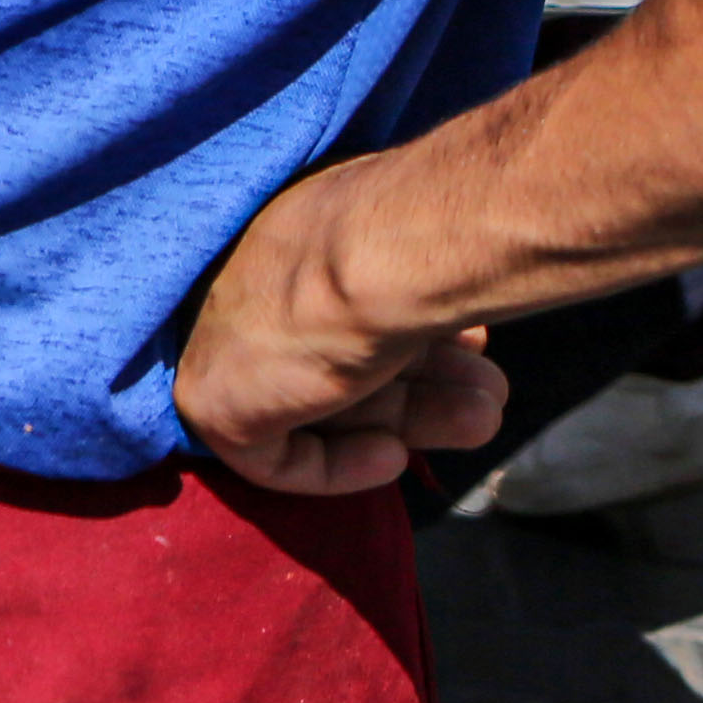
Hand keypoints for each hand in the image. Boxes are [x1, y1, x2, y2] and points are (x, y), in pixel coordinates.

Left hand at [177, 169, 506, 493]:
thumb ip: (428, 278)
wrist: (377, 257)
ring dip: (407, 418)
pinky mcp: (213, 403)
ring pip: (323, 401)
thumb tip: (463, 307)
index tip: (472, 340)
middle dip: (425, 381)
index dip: (416, 335)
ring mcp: (227, 343)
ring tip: (479, 419)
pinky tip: (392, 455)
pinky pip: (271, 456)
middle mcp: (257, 284)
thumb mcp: (430, 250)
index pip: (345, 305)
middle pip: (342, 356)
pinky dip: (336, 465)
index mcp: (295, 237)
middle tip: (490, 391)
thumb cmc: (414, 240)